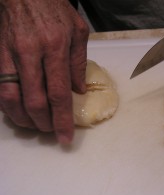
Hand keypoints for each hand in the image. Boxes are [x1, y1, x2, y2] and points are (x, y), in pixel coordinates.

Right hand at [0, 0, 88, 143]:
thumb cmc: (54, 8)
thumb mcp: (78, 31)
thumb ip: (79, 63)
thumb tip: (79, 90)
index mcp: (55, 47)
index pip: (59, 93)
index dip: (62, 119)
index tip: (66, 137)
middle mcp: (30, 54)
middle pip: (34, 101)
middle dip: (44, 123)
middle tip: (52, 131)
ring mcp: (10, 56)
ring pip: (12, 99)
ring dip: (24, 119)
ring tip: (36, 126)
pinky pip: (0, 88)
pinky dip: (9, 106)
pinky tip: (19, 113)